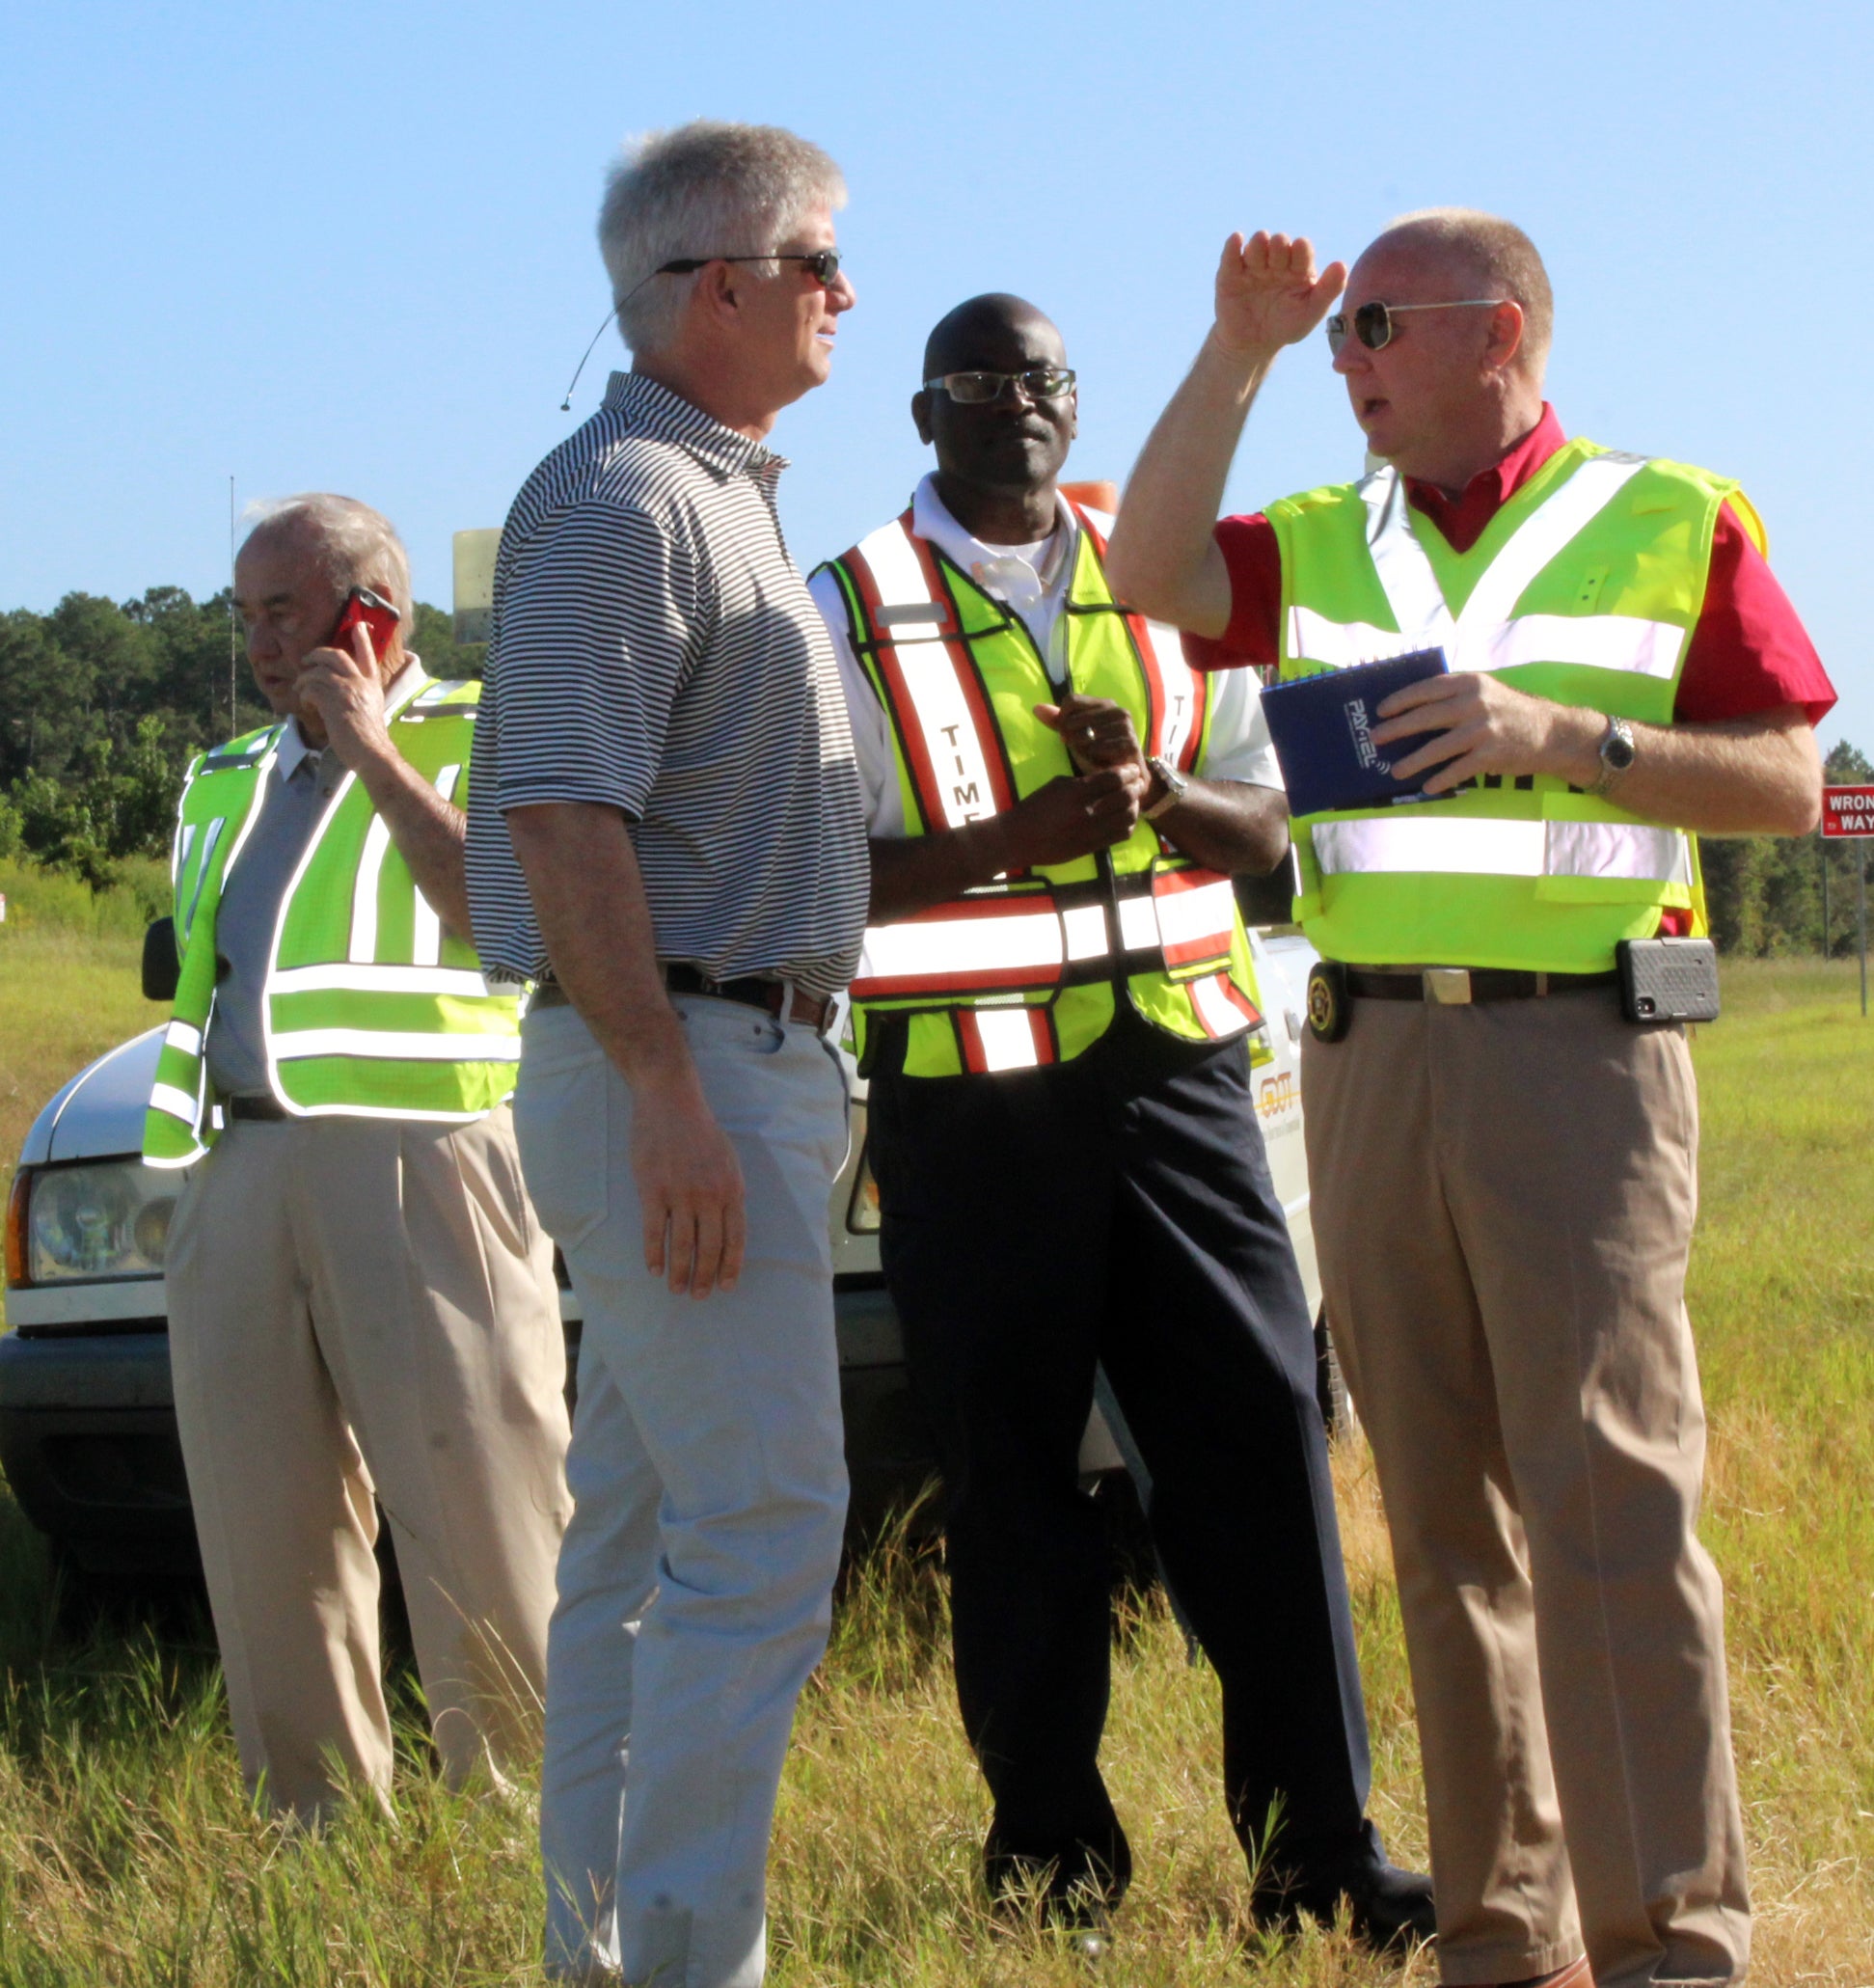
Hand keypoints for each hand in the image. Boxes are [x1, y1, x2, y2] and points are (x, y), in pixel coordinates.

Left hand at [297, 623, 392, 770]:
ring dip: (304, 680)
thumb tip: (337, 689)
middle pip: (335, 654)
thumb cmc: (369, 736)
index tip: (358, 625)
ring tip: (302, 690)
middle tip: (307, 660)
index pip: (367, 655)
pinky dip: (305, 695)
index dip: (362, 639)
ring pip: (317, 672)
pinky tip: (308, 705)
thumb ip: (359, 694)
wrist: (372, 752)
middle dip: (317, 654)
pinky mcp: (333, 702)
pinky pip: (311, 689)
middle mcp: (360, 683)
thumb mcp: (371, 708)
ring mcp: (347, 691)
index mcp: (372, 684)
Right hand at [628, 1069, 746, 1298]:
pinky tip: (654, 1269)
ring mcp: (681, 1193)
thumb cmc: (700, 1131)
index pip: (736, 1238)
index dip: (730, 1265)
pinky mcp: (653, 1189)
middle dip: (704, 1276)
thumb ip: (729, 1192)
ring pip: (682, 1244)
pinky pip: (654, 1231)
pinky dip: (654, 1254)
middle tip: (698, 1296)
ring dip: (680, 1272)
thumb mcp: (728, 1160)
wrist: (670, 1102)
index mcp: (732, 1188)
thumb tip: (729, 1227)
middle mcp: (709, 1195)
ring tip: (677, 1289)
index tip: (725, 1286)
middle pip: (709, 1247)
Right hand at [998, 769, 1145, 868]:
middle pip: (1125, 796)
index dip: (1127, 772)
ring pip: (1128, 816)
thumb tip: (1105, 777)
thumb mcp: (1056, 785)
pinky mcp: (1092, 846)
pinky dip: (1129, 824)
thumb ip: (1082, 781)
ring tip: (1134, 799)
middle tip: (1138, 782)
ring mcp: (1092, 831)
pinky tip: (1127, 818)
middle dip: (1136, 787)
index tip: (1132, 769)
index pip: (1113, 779)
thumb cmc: (1034, 808)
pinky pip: (1121, 835)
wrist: (1019, 839)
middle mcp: (1087, 812)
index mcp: (1076, 792)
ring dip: (1135, 805)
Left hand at [1036, 695, 1147, 777]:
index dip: (1061, 719)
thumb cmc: (1099, 754)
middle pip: (1073, 719)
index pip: (1070, 700)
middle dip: (1070, 737)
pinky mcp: (1130, 744)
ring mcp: (1126, 727)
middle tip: (1079, 749)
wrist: (1125, 778)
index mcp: (1106, 704)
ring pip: (1083, 735)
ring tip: (1092, 756)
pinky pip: (1096, 749)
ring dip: (1081, 750)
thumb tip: (1036, 708)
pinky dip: (1092, 758)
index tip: (1065, 734)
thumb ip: (1058, 721)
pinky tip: (1099, 763)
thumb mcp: (1076, 735)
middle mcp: (1118, 711)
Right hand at [1212, 231, 1346, 361]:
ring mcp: (1253, 267)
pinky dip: (1233, 246)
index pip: (1302, 249)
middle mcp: (1277, 263)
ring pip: (1257, 245)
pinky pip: (1231, 255)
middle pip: (1279, 242)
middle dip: (1279, 248)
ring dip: (1259, 246)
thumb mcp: (1310, 313)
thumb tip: (1341, 264)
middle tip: (1276, 266)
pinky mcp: (1230, 275)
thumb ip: (1329, 290)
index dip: (1301, 249)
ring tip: (1258, 261)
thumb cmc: (1286, 327)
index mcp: (1298, 268)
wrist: (1252, 346)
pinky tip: (1237, 239)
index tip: (1299, 253)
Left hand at [1370, 673, 1601, 794]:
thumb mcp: (1487, 691)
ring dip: (1413, 761)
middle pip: (1426, 717)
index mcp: (1471, 683)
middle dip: (1396, 729)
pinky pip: (1458, 769)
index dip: (1401, 699)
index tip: (1381, 710)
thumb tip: (1414, 709)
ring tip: (1395, 770)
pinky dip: (1441, 779)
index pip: (1428, 688)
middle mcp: (1475, 703)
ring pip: (1438, 747)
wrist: (1553, 732)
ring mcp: (1483, 729)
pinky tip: (1428, 786)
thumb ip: (1457, 695)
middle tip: (1376, 738)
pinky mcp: (1491, 754)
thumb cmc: (1512, 712)